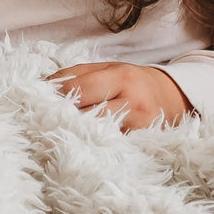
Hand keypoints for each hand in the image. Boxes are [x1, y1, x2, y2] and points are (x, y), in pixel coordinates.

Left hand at [44, 62, 194, 131]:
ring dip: (77, 134)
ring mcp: (141, 127)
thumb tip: (45, 84)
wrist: (174, 97)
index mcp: (121, 78)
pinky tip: (81, 145)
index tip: (39, 101)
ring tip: (57, 134)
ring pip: (99, 134)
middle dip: (64, 117)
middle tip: (42, 121)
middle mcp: (133, 102)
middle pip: (88, 114)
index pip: (80, 89)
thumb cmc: (133, 80)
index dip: (57, 96)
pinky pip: (113, 146)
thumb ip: (76, 73)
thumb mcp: (108, 67)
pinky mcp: (144, 144)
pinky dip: (95, 145)